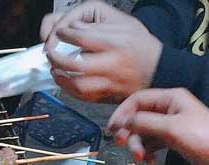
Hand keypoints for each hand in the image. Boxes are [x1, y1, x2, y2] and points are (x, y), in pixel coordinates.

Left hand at [40, 1, 160, 102]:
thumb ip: (96, 26)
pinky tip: (63, 81)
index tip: (59, 32)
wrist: (158, 70)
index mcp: (115, 42)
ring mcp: (109, 83)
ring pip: (77, 84)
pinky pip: (83, 96)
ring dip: (60, 77)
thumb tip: (71, 28)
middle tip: (50, 52)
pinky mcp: (107, 96)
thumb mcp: (123, 24)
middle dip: (56, 58)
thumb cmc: (140, 46)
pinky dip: (69, 89)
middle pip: (75, 63)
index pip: (81, 37)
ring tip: (54, 69)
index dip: (64, 33)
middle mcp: (112, 64)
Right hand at [108, 88, 208, 164]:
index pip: (137, 100)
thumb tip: (122, 122)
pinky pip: (151, 143)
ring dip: (138, 145)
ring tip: (141, 159)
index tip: (112, 129)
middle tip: (123, 146)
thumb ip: (144, 123)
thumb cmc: (201, 137)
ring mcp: (169, 125)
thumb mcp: (170, 128)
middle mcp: (168, 108)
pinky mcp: (171, 140)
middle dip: (130, 132)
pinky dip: (147, 151)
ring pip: (143, 132)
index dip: (122, 113)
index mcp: (169, 98)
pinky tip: (149, 161)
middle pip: (138, 117)